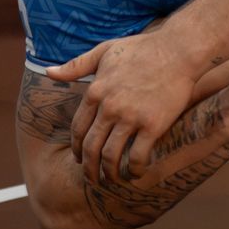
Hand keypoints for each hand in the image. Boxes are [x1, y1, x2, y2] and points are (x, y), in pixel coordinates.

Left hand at [48, 30, 207, 185]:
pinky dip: (133, 169)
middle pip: (90, 146)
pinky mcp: (153, 125)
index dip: (77, 147)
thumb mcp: (105, 51)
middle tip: (91, 179)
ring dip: (108, 173)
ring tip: (111, 180)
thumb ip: (76, 65)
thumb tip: (49, 72)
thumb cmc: (144, 48)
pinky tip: (135, 174)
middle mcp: (109, 107)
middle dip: (88, 167)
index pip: (77, 129)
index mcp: (95, 92)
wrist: (179, 50)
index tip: (81, 158)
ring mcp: (131, 117)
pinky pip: (137, 155)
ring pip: (110, 155)